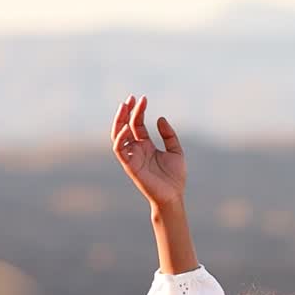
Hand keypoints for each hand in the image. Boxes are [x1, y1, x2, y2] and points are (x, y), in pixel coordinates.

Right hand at [111, 94, 186, 209]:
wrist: (173, 196)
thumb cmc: (174, 177)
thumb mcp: (176, 151)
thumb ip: (168, 135)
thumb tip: (160, 118)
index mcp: (146, 145)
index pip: (137, 124)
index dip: (138, 111)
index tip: (142, 98)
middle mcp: (136, 150)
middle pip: (125, 126)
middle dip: (126, 112)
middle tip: (130, 98)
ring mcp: (132, 157)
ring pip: (118, 135)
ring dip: (119, 121)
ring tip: (125, 106)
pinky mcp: (129, 166)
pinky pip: (119, 150)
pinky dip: (120, 138)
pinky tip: (126, 128)